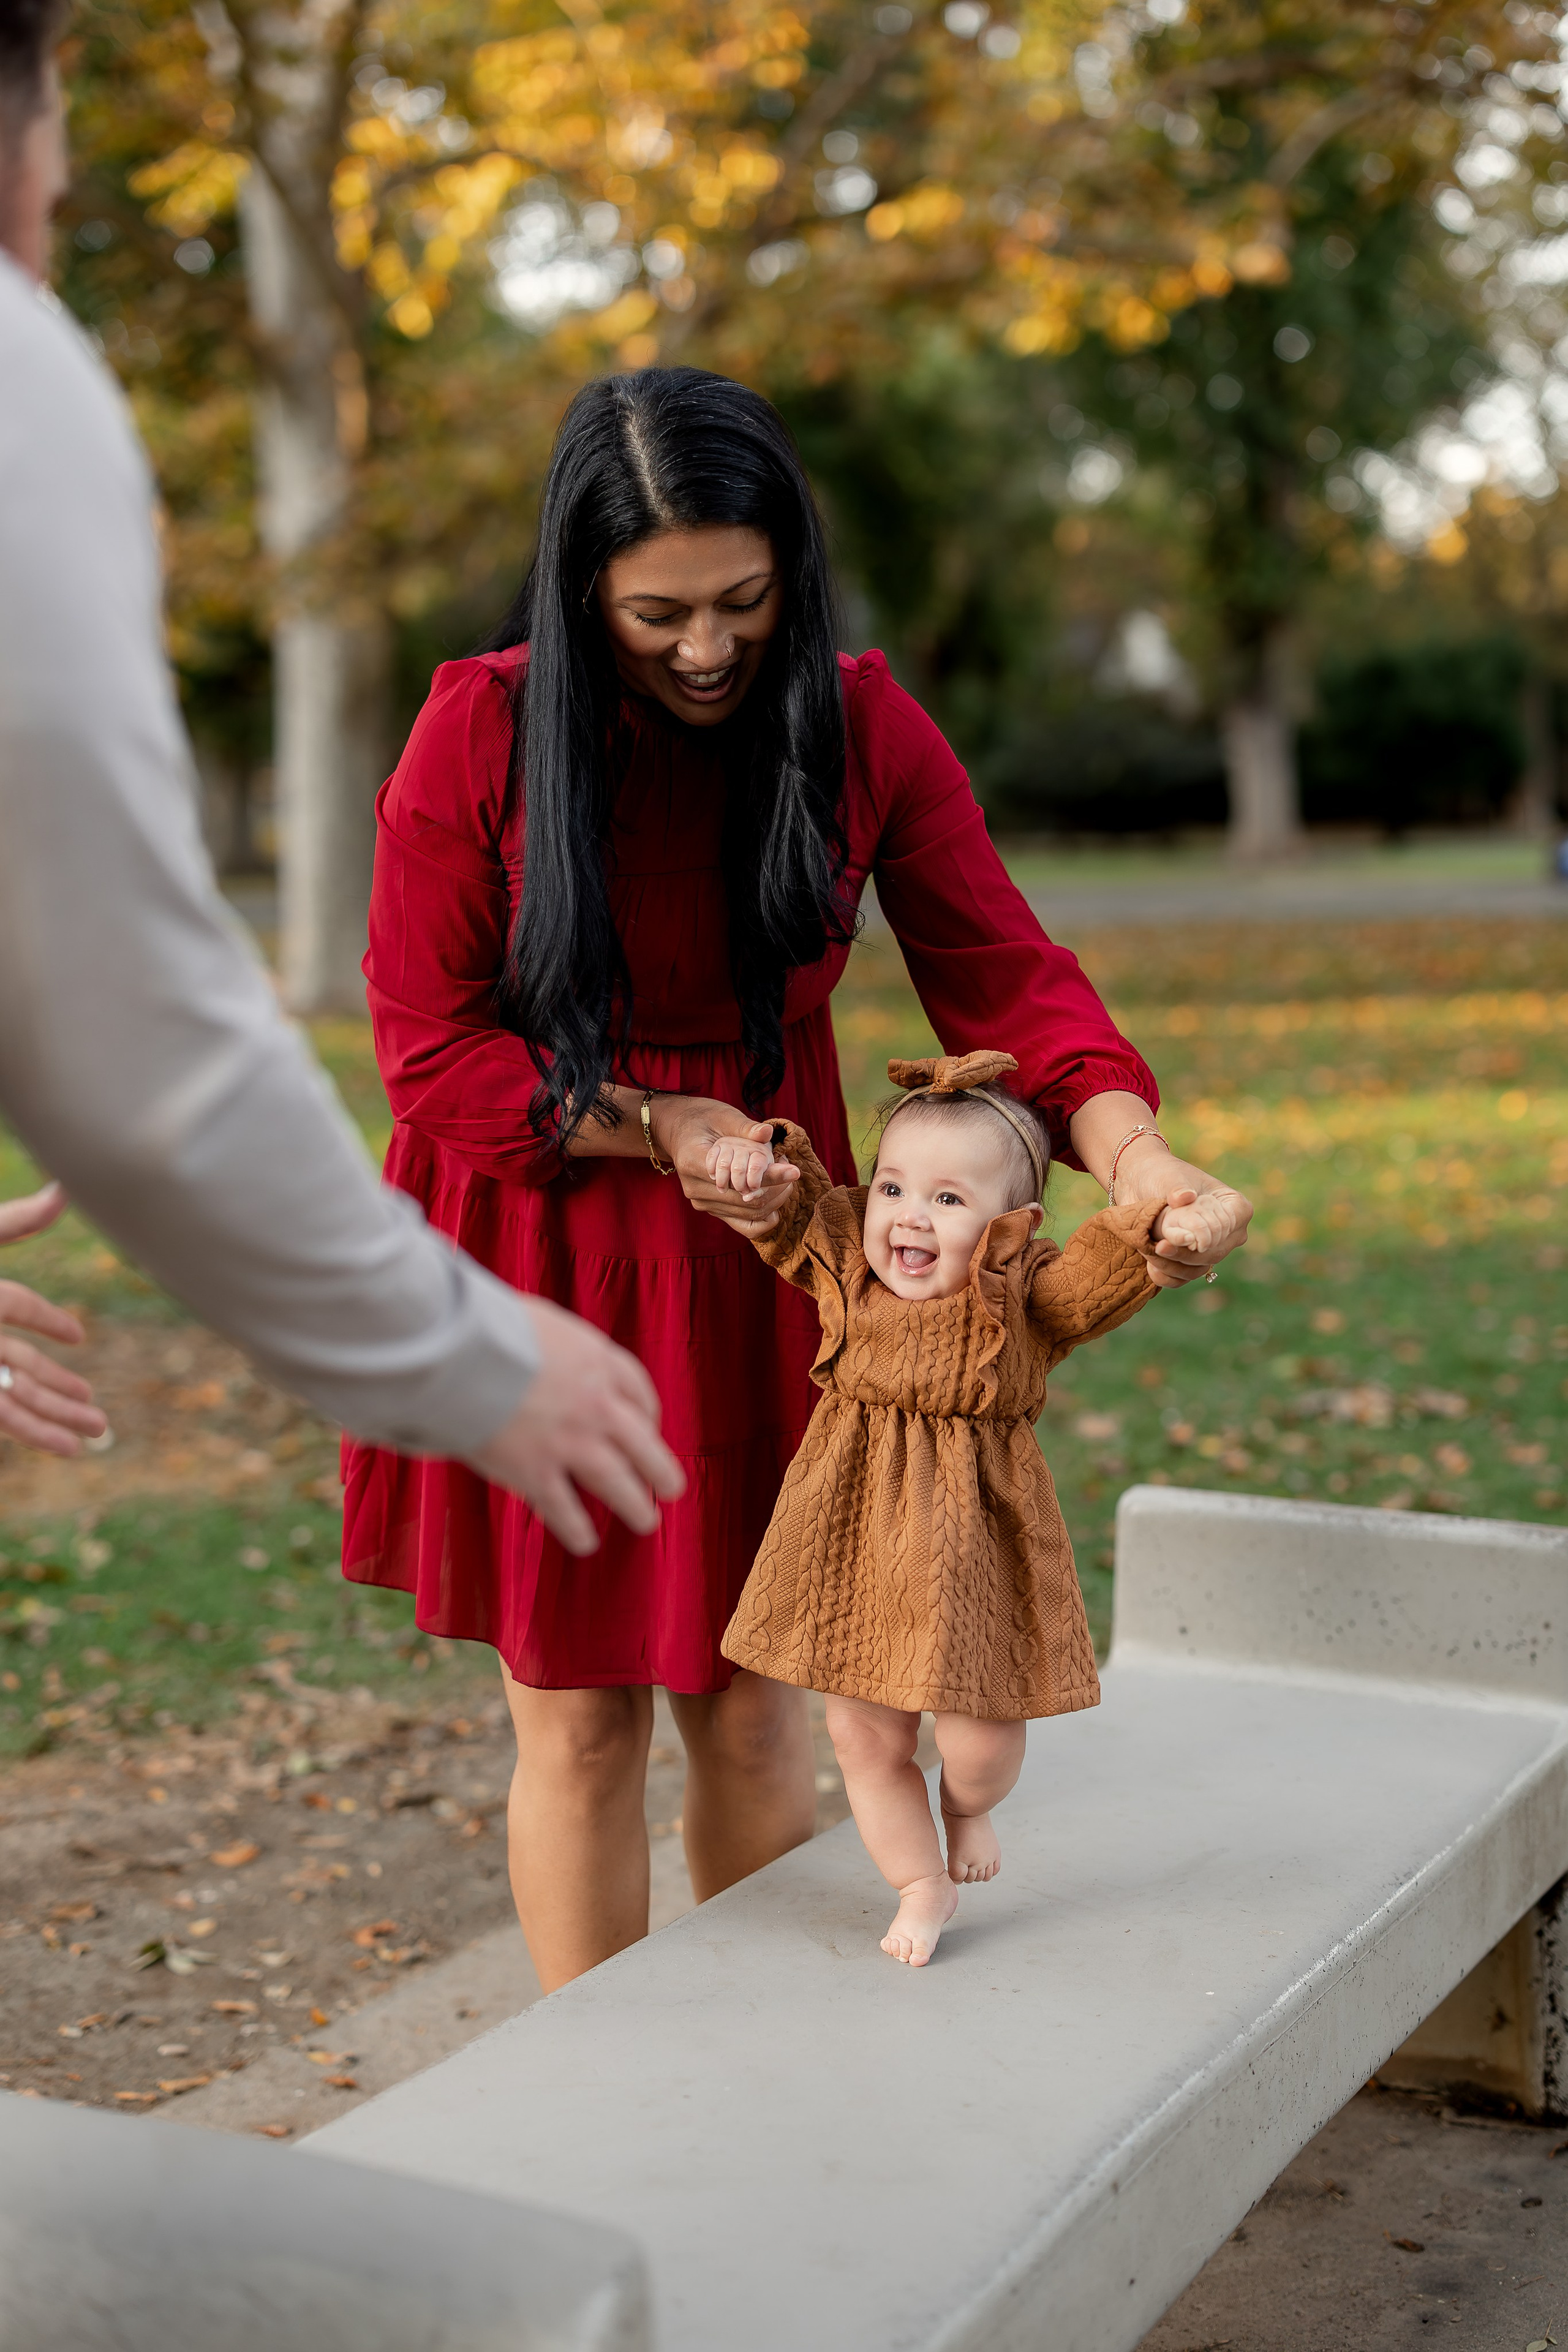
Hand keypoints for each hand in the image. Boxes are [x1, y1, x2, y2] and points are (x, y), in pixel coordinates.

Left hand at [0, 1182, 107, 1456]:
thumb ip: (14, 1223)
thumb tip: (63, 1191)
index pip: (19, 1306)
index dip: (49, 1320)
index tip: (77, 1337)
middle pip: (24, 1366)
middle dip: (62, 1390)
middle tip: (99, 1415)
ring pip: (17, 1396)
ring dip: (57, 1417)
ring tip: (93, 1436)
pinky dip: (31, 1431)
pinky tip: (56, 1446)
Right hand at [469, 1296, 685, 1556]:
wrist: (461, 1350)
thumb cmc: (491, 1325)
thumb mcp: (542, 1319)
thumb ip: (558, 1343)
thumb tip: (549, 1348)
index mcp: (598, 1362)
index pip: (639, 1391)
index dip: (649, 1416)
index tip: (650, 1430)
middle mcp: (595, 1405)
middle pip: (643, 1443)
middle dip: (660, 1469)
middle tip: (671, 1487)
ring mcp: (569, 1441)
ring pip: (617, 1482)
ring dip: (635, 1505)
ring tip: (645, 1521)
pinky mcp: (535, 1472)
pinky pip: (565, 1509)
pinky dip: (577, 1529)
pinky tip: (585, 1542)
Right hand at [655, 1098, 799, 1236]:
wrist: (680, 1132)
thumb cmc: (703, 1119)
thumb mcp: (723, 1116)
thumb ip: (745, 1127)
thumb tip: (768, 1133)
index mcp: (693, 1162)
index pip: (738, 1178)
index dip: (770, 1175)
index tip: (794, 1169)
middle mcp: (695, 1189)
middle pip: (746, 1200)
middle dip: (776, 1187)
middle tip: (792, 1169)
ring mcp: (702, 1203)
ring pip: (749, 1213)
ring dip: (773, 1199)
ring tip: (785, 1177)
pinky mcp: (711, 1209)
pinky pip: (744, 1225)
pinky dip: (764, 1217)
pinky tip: (776, 1202)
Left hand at [1116, 1138, 1252, 1289]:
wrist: (1138, 1186)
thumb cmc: (1161, 1175)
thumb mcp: (1168, 1177)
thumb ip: (1176, 1187)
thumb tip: (1184, 1197)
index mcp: (1233, 1205)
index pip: (1236, 1221)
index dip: (1214, 1230)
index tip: (1189, 1235)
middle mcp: (1226, 1232)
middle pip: (1214, 1252)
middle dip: (1185, 1253)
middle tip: (1160, 1246)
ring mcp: (1208, 1249)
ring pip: (1197, 1268)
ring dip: (1171, 1264)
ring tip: (1150, 1251)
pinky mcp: (1187, 1262)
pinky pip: (1181, 1279)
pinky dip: (1165, 1275)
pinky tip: (1150, 1266)